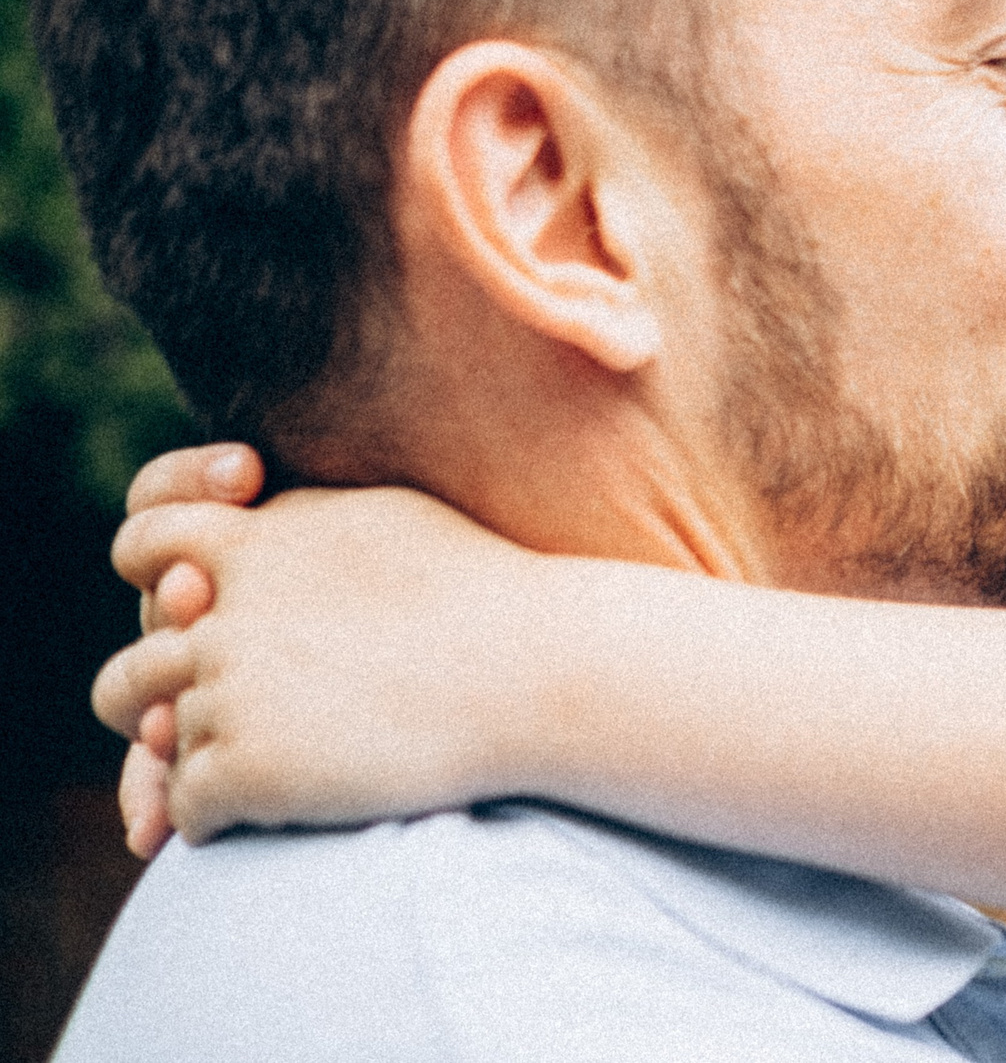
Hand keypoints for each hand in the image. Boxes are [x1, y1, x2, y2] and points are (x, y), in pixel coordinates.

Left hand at [93, 485, 545, 845]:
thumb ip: (299, 526)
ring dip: (200, 765)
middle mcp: (222, 612)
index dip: (154, 578)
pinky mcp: (242, 768)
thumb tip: (247, 521)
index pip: (142, 543)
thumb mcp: (386, 522)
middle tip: (215, 726)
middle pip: (131, 674)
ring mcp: (227, 691)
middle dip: (158, 706)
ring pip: (162, 748)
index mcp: (255, 540)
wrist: (537, 672)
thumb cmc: (487, 596)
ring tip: (263, 771)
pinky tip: (272, 813)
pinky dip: (216, 821)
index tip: (198, 601)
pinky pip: (187, 809)